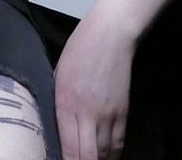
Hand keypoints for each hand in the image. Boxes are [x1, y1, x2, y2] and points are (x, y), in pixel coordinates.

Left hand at [54, 4, 134, 159]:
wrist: (111, 34)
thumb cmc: (78, 49)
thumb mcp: (59, 74)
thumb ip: (59, 101)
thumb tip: (58, 124)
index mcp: (67, 103)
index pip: (69, 147)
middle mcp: (89, 114)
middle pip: (89, 156)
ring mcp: (109, 115)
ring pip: (106, 154)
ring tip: (88, 158)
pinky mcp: (124, 113)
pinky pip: (118, 143)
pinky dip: (112, 154)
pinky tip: (105, 155)